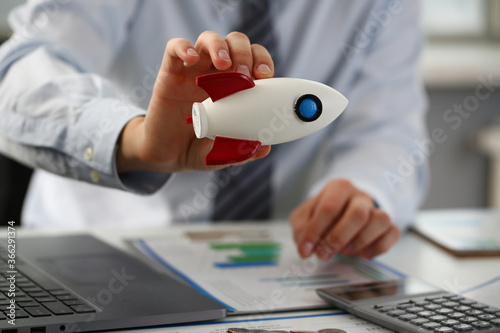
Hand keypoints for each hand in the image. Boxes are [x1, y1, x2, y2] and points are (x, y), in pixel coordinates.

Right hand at [116, 31, 274, 172]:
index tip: (265, 75)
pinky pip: (174, 48)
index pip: (254, 58)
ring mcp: (193, 70)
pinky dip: (183, 47)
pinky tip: (191, 58)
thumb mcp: (226, 152)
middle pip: (235, 42)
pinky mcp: (170, 73)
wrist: (168, 155)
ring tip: (224, 64)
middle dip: (244, 52)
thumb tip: (264, 147)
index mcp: (236, 86)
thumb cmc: (201, 148)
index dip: (262, 59)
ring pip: (208, 39)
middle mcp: (216, 73)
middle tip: (244, 74)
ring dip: (220, 46)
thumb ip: (244, 149)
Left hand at [290, 179, 400, 259]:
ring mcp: (376, 209)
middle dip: (338, 238)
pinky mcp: (387, 225)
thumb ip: (301, 229)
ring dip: (360, 241)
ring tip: (345, 251)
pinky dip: (379, 247)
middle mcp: (359, 196)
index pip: (329, 208)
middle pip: (358, 214)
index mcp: (338, 188)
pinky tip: (364, 254)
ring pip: (380, 221)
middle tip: (322, 254)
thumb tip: (305, 247)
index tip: (305, 250)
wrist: (341, 213)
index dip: (315, 231)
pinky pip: (393, 232)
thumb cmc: (322, 215)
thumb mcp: (304, 218)